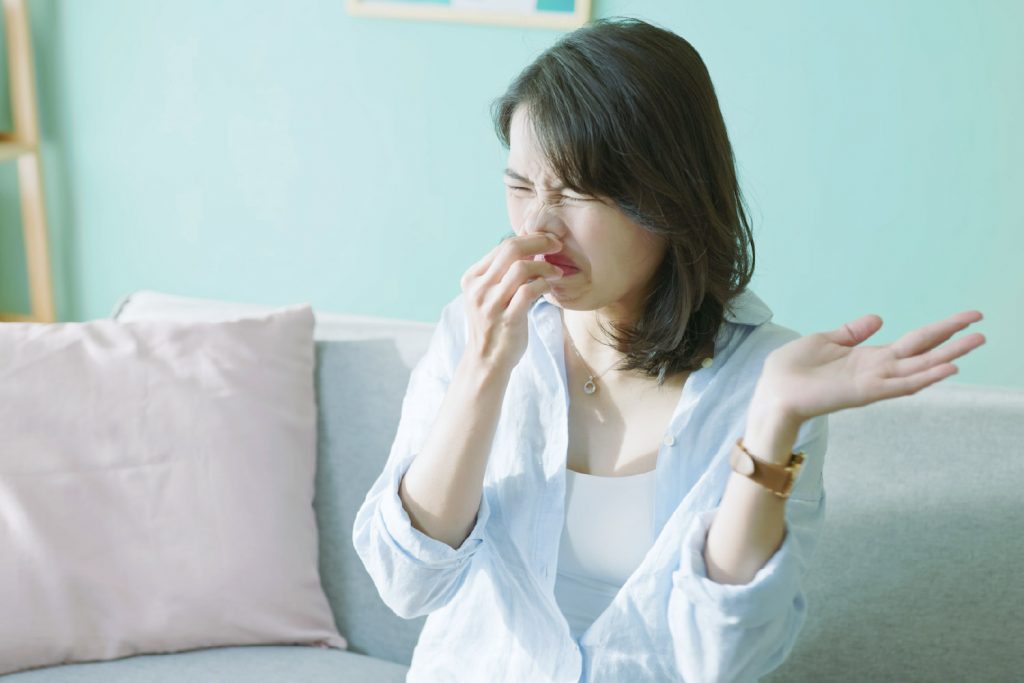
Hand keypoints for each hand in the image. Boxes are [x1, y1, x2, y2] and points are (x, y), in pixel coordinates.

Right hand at [459, 231, 564, 374]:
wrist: (487, 360)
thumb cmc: (494, 324)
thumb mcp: (490, 294)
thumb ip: (503, 271)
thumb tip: (530, 242)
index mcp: (472, 278)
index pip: (503, 246)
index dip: (529, 238)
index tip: (548, 240)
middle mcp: (478, 288)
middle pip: (511, 250)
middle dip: (539, 242)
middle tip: (557, 245)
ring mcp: (491, 304)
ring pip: (521, 268)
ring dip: (545, 266)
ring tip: (556, 272)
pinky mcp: (507, 319)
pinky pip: (529, 291)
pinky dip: (544, 284)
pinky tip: (549, 287)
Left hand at [755, 310, 986, 422]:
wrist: (772, 391)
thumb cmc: (792, 369)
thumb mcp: (825, 340)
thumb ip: (853, 332)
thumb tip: (879, 318)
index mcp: (869, 357)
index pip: (914, 341)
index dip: (940, 329)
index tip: (967, 317)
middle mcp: (877, 370)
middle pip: (924, 352)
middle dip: (953, 340)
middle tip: (983, 327)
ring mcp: (874, 382)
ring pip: (920, 368)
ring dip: (948, 357)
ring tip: (975, 343)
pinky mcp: (865, 392)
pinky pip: (901, 385)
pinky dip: (924, 377)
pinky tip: (946, 368)